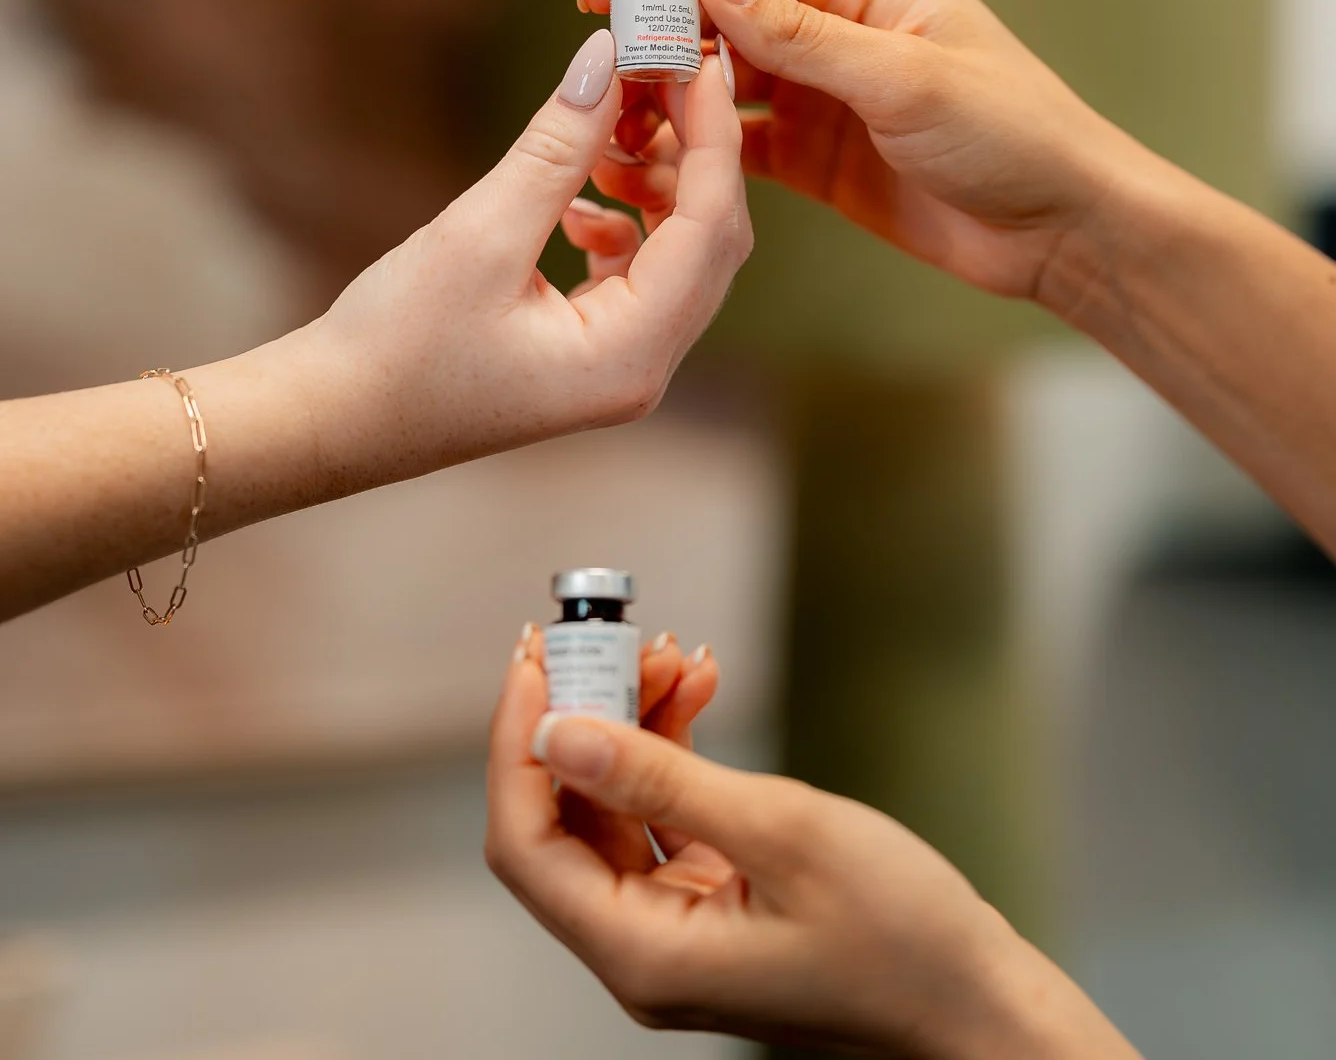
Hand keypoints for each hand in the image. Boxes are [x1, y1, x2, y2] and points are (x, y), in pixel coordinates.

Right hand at [300, 27, 749, 484]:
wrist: (332, 418)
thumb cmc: (395, 346)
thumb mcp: (480, 233)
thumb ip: (556, 148)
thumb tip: (608, 60)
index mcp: (632, 356)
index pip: (710, 226)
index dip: (711, 134)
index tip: (697, 57)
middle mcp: (644, 368)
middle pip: (710, 239)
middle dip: (693, 150)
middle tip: (662, 70)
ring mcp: (620, 363)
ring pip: (677, 250)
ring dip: (655, 180)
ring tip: (609, 123)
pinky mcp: (590, 349)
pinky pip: (637, 267)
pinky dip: (622, 216)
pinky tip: (575, 196)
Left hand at [487, 647, 1138, 1055]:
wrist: (978, 999)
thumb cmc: (900, 933)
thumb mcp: (782, 833)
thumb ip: (662, 780)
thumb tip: (560, 732)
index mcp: (642, 956)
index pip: (526, 843)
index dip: (517, 744)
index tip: (534, 659)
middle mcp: (642, 951)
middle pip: (566, 817)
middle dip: (582, 715)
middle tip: (613, 635)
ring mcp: (678, 931)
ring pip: (614, 808)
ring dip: (633, 722)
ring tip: (677, 652)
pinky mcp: (714, 908)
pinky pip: (663, 818)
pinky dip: (673, 751)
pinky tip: (702, 690)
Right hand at [580, 0, 1141, 306]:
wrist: (1063, 228)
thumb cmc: (1013, 132)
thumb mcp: (900, 77)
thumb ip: (794, 30)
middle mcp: (826, 13)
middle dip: (651, 30)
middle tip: (606, 80)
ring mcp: (814, 81)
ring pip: (708, 68)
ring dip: (663, 91)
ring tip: (619, 129)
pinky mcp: (808, 146)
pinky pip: (730, 136)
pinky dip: (690, 147)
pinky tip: (652, 168)